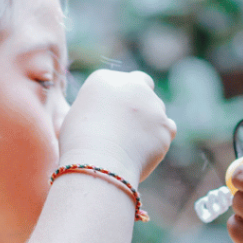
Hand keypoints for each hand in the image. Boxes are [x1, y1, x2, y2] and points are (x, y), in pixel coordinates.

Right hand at [59, 69, 175, 183]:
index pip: (121, 81)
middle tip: (133, 126)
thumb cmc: (78, 146)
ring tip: (133, 147)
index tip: (117, 114)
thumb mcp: (74, 119)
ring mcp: (152, 105)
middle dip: (141, 103)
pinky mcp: (165, 126)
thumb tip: (93, 118)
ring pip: (157, 111)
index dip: (122, 97)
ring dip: (150, 124)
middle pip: (144, 88)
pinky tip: (146, 151)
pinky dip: (160, 139)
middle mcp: (131, 85)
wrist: (98, 163)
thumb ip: (91, 112)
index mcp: (105, 79)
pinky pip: (168, 130)